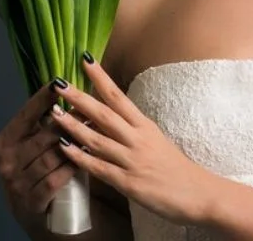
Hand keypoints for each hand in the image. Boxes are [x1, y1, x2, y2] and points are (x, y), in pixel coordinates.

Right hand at [0, 82, 80, 220]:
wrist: (31, 213)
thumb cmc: (34, 169)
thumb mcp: (30, 145)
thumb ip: (41, 123)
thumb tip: (61, 88)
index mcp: (4, 142)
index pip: (25, 116)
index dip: (42, 99)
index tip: (60, 82)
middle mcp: (6, 161)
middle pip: (44, 136)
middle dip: (69, 122)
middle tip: (91, 110)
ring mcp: (17, 183)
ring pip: (52, 157)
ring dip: (75, 144)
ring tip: (95, 132)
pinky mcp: (31, 201)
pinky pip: (55, 179)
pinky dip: (72, 167)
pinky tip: (87, 159)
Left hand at [50, 52, 218, 226]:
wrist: (198, 192)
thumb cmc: (176, 167)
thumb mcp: (156, 140)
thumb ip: (133, 129)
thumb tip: (109, 116)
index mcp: (144, 125)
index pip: (118, 96)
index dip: (101, 77)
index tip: (84, 59)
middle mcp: (138, 138)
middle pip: (104, 113)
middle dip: (79, 97)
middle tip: (58, 83)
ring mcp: (132, 160)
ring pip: (98, 139)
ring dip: (74, 125)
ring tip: (53, 113)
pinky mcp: (128, 182)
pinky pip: (99, 168)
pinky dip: (80, 158)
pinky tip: (64, 149)